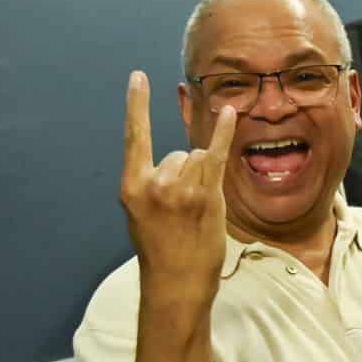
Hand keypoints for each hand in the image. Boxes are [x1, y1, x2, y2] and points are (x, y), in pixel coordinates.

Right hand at [119, 72, 236, 303]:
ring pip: (197, 160)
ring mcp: (181, 188)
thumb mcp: (141, 215)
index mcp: (132, 186)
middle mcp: (154, 183)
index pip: (135, 137)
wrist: (176, 284)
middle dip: (184, 175)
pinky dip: (223, 133)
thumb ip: (151, 184)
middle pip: (177, 154)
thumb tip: (175, 161)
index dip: (137, 105)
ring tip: (196, 212)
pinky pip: (215, 155)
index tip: (138, 77)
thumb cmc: (160, 251)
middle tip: (182, 212)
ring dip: (202, 180)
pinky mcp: (206, 195)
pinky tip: (229, 113)